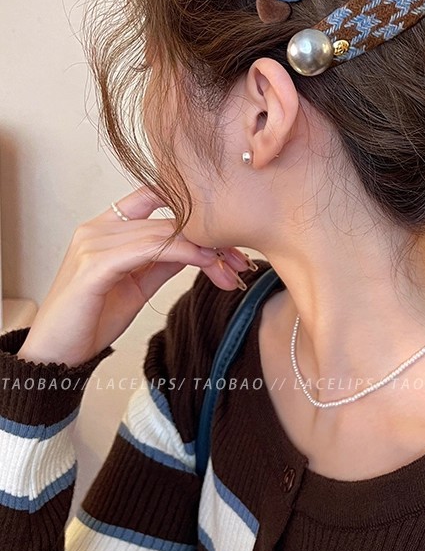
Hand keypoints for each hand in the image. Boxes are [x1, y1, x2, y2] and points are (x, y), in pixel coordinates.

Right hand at [17, 185, 251, 366]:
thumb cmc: (93, 318)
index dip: (193, 209)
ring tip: (232, 269)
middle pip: (168, 220)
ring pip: (164, 233)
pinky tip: (208, 263)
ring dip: (205, 250)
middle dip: (212, 240)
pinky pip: (148, 249)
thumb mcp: (139, 283)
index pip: (154, 196)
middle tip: (242, 261)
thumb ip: (163, 260)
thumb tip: (200, 248)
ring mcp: (93, 243)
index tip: (228, 233)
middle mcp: (98, 227)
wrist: (56, 355)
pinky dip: (184, 253)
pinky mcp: (94, 266)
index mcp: (107, 226)